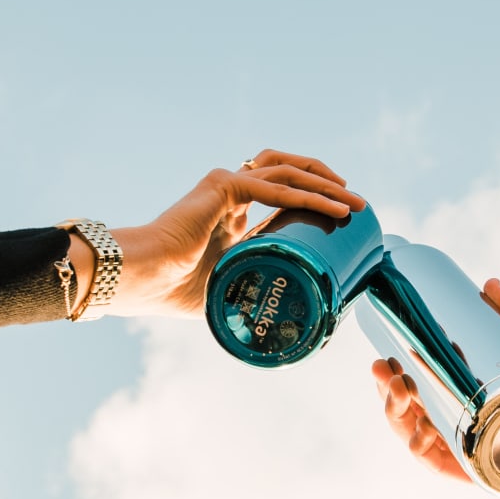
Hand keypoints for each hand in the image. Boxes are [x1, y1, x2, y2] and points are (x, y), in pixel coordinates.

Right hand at [96, 150, 365, 317]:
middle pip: (289, 171)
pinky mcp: (223, 186)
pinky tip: (331, 209)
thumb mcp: (226, 288)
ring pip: (288, 172)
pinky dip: (307, 196)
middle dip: (327, 183)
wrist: (143, 278)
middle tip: (356, 204)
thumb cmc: (173, 290)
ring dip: (325, 184)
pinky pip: (275, 187)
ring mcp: (226, 183)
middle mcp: (230, 189)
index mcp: (230, 211)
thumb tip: (276, 327)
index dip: (312, 197)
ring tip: (353, 203)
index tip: (341, 216)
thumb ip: (248, 290)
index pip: (280, 191)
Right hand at [371, 276, 499, 479]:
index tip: (385, 354)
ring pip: (410, 431)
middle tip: (385, 369)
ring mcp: (458, 445)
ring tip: (398, 390)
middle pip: (406, 406)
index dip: (395, 371)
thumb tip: (489, 283)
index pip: (418, 382)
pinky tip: (417, 429)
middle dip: (386, 388)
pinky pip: (430, 461)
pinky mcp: (467, 468)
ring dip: (394, 411)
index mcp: (462, 393)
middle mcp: (455, 419)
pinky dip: (416, 445)